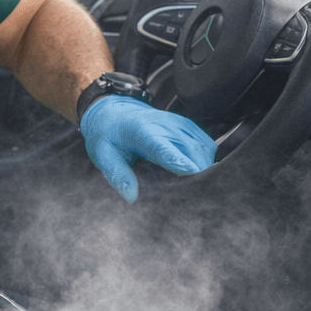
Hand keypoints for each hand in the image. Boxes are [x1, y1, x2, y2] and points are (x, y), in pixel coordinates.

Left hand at [80, 97, 215, 202]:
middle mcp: (164, 124)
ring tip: (191, 186)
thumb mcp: (103, 155)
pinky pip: (207, 146)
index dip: (179, 162)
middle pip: (191, 151)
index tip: (193, 173)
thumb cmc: (109, 136)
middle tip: (192, 196)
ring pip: (203, 149)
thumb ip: (118, 175)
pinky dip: (204, 161)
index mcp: (141, 131)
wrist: (116, 113)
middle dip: (196, 175)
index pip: (164, 148)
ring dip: (203, 169)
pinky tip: (192, 171)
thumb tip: (131, 197)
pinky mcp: (189, 126)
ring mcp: (179, 123)